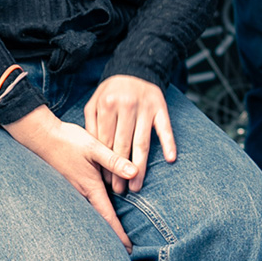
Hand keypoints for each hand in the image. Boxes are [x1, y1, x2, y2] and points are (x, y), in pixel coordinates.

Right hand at [5, 105, 137, 249]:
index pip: (108, 217)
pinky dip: (93, 216)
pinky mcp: (68, 186)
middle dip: (111, 238)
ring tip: (113, 241)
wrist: (41, 137)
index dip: (119, 234)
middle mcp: (81, 194)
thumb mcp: (94, 147)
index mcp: (90, 187)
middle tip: (125, 253)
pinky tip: (96, 216)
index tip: (128, 250)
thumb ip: (114, 160)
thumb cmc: (68, 141)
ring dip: (102, 228)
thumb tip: (135, 173)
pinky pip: (83, 206)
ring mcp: (73, 191)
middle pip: (99, 222)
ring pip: (91, 215)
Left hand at [85, 74, 175, 194]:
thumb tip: (94, 153)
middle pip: (123, 145)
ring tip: (136, 185)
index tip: (106, 182)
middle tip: (120, 190)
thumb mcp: (95, 103)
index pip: (106, 141)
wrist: (135, 69)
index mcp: (107, 105)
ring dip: (140, 166)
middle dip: (120, 170)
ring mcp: (145, 108)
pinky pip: (165, 128)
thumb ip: (91, 125)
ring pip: (142, 142)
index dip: (105, 163)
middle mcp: (126, 107)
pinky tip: (170, 159)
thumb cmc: (112, 91)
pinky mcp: (160, 107)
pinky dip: (169, 143)